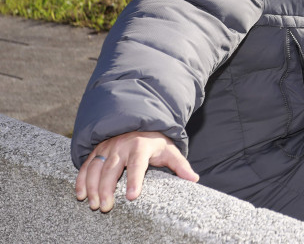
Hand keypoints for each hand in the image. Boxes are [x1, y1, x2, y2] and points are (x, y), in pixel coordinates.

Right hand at [75, 131, 198, 212]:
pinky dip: (81, 180)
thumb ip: (180, 165)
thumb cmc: (156, 142)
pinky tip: (81, 194)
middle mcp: (122, 145)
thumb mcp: (170, 151)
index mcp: (141, 146)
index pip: (138, 164)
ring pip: (96, 168)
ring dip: (92, 187)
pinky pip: (86, 165)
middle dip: (107, 189)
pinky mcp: (97, 151)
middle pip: (112, 168)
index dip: (135, 180)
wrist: (141, 123)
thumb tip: (194, 179)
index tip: (132, 196)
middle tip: (106, 207)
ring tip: (94, 204)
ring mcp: (107, 148)